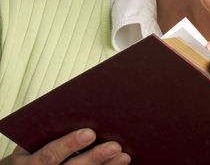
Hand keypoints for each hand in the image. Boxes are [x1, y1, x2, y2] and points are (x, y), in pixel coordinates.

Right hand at [0, 128, 129, 164]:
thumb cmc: (33, 147)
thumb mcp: (33, 139)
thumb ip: (52, 128)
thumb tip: (87, 107)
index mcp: (28, 162)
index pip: (49, 155)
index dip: (69, 144)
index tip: (90, 133)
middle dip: (94, 158)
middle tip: (114, 146)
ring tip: (123, 156)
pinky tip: (119, 163)